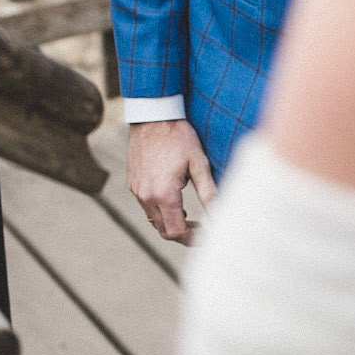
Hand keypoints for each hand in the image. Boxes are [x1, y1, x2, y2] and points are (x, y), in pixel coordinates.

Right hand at [127, 118, 216, 245]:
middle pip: (163, 231)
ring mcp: (137, 190)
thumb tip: (221, 215)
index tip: (206, 233)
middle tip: (200, 227)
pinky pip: (146, 206)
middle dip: (182, 234)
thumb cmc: (179, 136)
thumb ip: (209, 193)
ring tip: (188, 212)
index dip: (193, 239)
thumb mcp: (199, 164)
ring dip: (171, 221)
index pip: (176, 232)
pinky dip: (160, 209)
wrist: (152, 115)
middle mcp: (146, 196)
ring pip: (153, 220)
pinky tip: (173, 197)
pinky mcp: (133, 183)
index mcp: (163, 194)